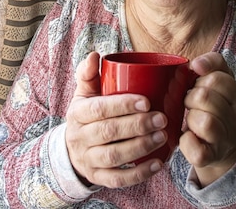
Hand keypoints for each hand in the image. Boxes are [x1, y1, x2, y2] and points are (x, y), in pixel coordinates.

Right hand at [65, 52, 167, 187]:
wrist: (73, 148)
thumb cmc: (87, 114)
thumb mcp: (84, 93)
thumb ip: (89, 73)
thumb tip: (95, 55)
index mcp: (78, 113)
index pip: (98, 109)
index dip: (123, 105)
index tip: (147, 101)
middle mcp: (80, 138)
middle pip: (108, 132)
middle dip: (137, 125)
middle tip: (162, 118)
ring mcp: (88, 160)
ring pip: (114, 156)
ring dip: (140, 147)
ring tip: (162, 136)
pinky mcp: (98, 177)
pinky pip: (118, 179)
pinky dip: (139, 174)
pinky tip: (157, 163)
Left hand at [180, 52, 235, 186]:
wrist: (222, 147)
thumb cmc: (216, 107)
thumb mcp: (220, 81)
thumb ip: (213, 64)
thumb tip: (196, 64)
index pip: (218, 77)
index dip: (201, 79)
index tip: (198, 86)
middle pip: (206, 96)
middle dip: (191, 97)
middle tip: (191, 103)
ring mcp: (226, 139)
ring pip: (204, 121)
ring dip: (189, 118)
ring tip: (191, 119)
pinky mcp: (210, 157)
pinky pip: (194, 146)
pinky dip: (186, 140)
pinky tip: (188, 136)